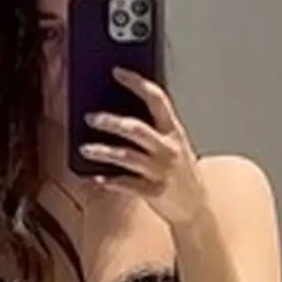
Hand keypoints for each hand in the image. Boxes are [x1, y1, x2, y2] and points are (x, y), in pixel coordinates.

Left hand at [80, 70, 206, 229]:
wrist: (197, 209)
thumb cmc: (182, 175)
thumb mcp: (176, 146)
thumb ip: (156, 130)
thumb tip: (122, 116)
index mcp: (175, 132)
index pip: (156, 99)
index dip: (136, 83)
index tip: (117, 72)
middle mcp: (168, 149)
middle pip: (136, 129)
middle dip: (110, 121)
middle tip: (90, 117)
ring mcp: (161, 172)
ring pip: (126, 157)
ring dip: (103, 152)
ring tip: (85, 149)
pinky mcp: (153, 192)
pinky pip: (126, 185)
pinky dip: (109, 181)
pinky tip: (95, 178)